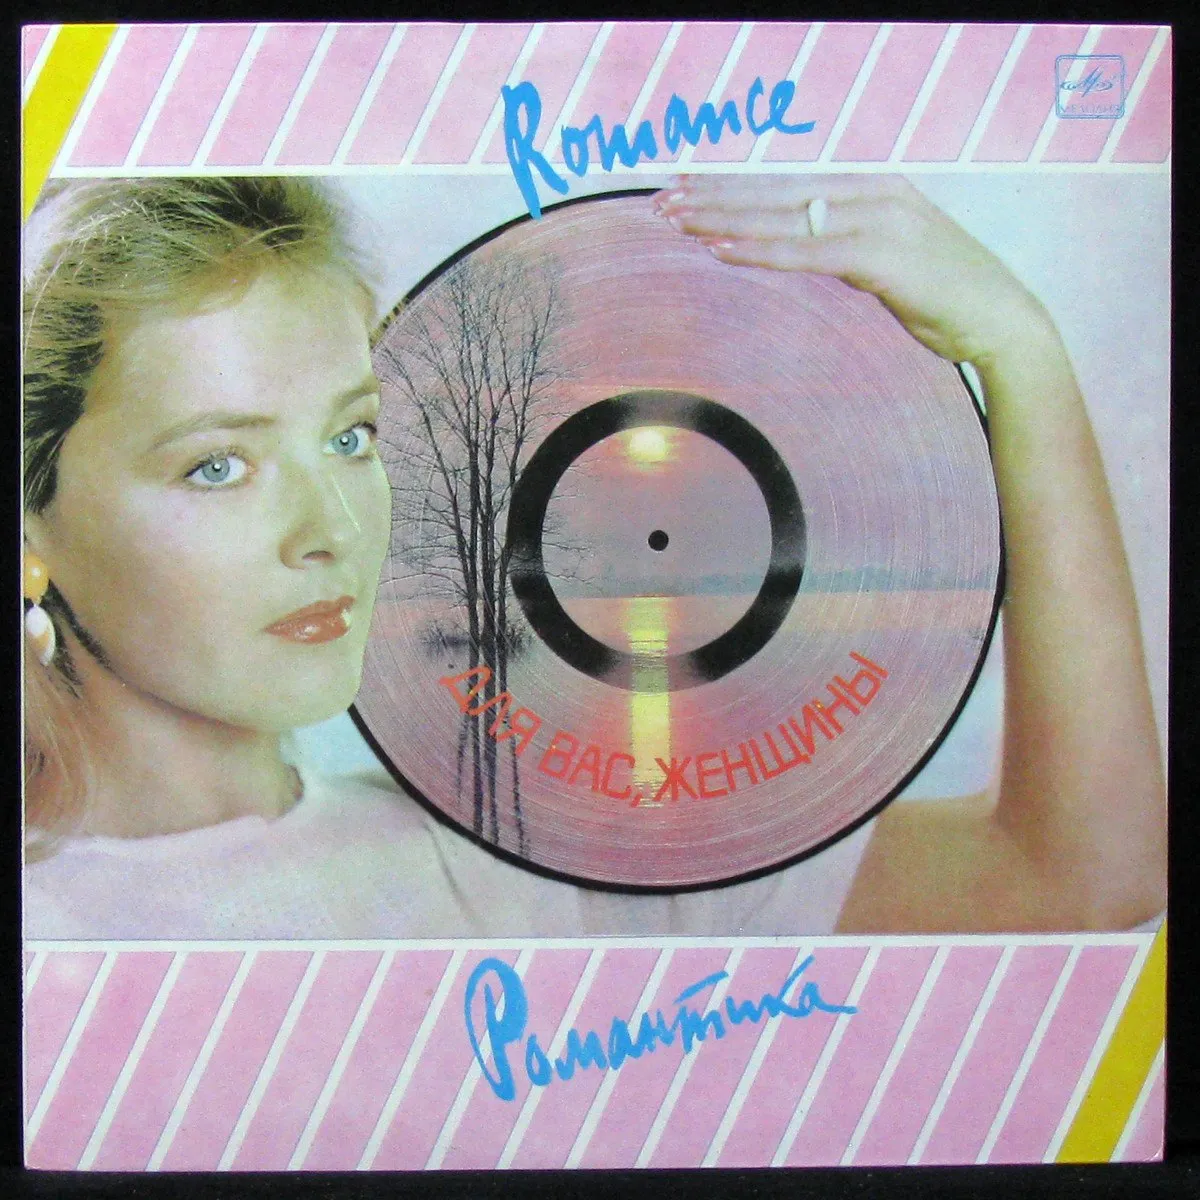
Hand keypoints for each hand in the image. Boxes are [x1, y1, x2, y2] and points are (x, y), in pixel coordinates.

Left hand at [653, 175, 1055, 368]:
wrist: (1002, 322)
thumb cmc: (945, 298)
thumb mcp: (887, 264)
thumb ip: (846, 250)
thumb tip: (808, 251)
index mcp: (873, 188)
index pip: (787, 183)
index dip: (733, 186)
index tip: (686, 189)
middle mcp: (872, 192)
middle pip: (775, 192)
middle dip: (713, 196)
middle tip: (661, 201)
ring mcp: (878, 219)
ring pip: (782, 215)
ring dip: (724, 218)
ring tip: (675, 220)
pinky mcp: (880, 255)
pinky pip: (806, 252)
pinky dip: (760, 250)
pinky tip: (720, 250)